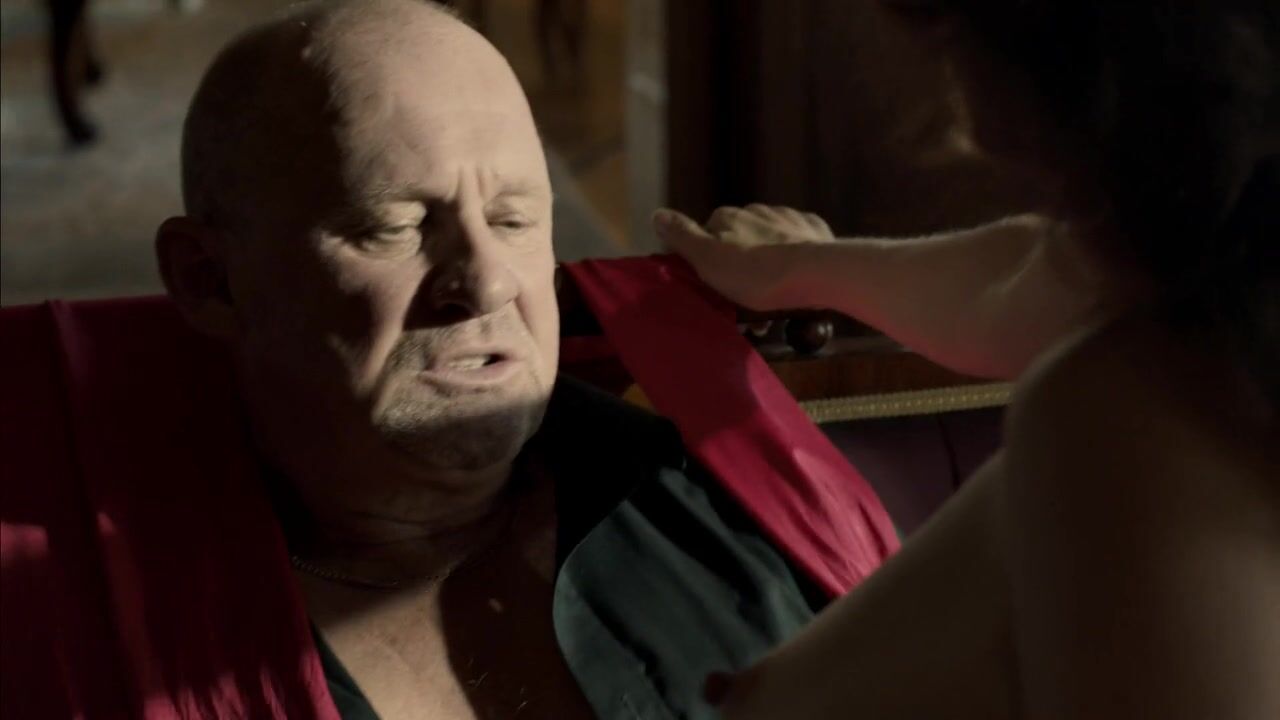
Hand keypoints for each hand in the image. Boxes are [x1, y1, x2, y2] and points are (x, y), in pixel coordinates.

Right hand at [653, 204, 834, 309]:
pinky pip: (799, 241)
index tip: (716, 285)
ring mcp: (788, 217)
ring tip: (773, 296)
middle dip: (741, 261)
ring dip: (768, 261)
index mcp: (728, 217)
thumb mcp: (708, 260)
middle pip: (741, 237)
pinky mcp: (815, 230)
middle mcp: (756, 210)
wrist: (816, 272)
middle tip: (746, 297)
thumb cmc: (756, 273)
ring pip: (770, 240)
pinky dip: (795, 255)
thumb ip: (682, 237)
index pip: (708, 233)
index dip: (709, 259)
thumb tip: (656, 214)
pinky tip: (798, 276)